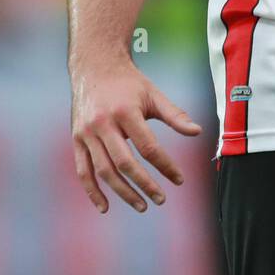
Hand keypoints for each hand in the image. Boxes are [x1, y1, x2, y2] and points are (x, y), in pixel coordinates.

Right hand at [71, 57, 201, 213]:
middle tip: (161, 199)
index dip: (165, 166)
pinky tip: (105, 207)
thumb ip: (175, 115)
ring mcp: (87, 133)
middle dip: (144, 184)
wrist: (95, 67)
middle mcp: (103, 124)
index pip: (148, 147)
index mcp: (125, 112)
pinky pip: (83, 171)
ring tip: (142, 205)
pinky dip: (92, 191)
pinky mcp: (76, 139)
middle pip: (124, 163)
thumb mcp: (154, 95)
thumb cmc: (129, 83)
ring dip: (123, 192)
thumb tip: (197, 132)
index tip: (179, 179)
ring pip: (104, 171)